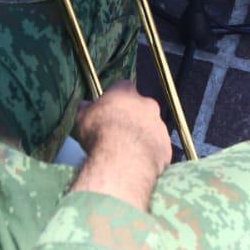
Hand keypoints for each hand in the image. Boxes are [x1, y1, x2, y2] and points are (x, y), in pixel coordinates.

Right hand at [66, 81, 172, 209]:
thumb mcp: (83, 119)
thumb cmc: (100, 133)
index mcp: (126, 92)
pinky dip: (151, 153)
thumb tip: (84, 104)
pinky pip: (158, 147)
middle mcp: (147, 104)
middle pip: (141, 107)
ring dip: (143, 135)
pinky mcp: (166, 146)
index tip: (110, 110)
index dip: (116, 98)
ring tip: (129, 151)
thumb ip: (86, 109)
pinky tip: (139, 162)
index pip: (123, 87)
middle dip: (133, 116)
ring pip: (152, 127)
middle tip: (120, 132)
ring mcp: (160, 125)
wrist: (124, 160)